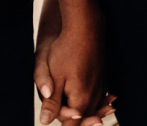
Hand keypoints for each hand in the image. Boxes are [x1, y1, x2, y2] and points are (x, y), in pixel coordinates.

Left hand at [34, 9, 110, 125]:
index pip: (72, 124)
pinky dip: (97, 104)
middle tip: (70, 117)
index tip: (54, 118)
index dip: (64, 123)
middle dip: (76, 122)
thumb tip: (44, 121)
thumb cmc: (66, 51)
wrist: (86, 29)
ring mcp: (100, 87)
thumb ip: (52, 102)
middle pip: (84, 118)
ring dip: (88, 115)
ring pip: (93, 108)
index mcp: (81, 99)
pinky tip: (100, 104)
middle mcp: (94, 96)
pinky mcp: (102, 79)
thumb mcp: (54, 77)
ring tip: (90, 119)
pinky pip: (99, 98)